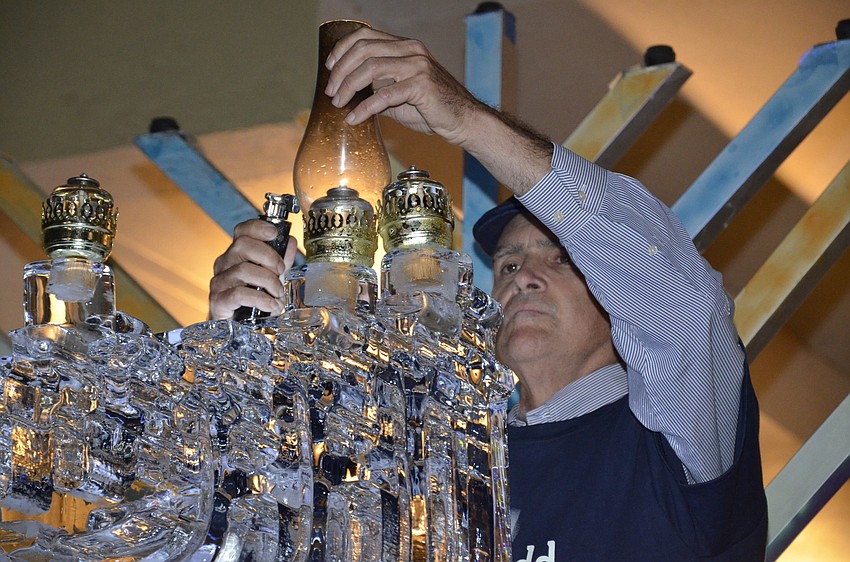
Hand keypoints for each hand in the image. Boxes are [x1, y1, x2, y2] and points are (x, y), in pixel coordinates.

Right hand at [209, 219, 297, 319]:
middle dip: (268, 256)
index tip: (273, 233)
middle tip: (280, 271)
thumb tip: (291, 242)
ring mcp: (220, 280)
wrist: (237, 324)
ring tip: (278, 294)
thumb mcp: (270, 276)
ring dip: (268, 282)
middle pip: (243, 245)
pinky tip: (271, 305)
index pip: (242, 230)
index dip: (257, 228)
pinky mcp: (218, 300)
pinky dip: (260, 299)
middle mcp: (225, 263)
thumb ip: (280, 260)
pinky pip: (239, 294)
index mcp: (237, 253)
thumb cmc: (253, 296)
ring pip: (243, 270)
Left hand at [325, 26, 551, 194]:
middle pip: (363, 50)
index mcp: (405, 46)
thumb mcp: (400, 94)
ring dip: (348, 86)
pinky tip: (355, 118)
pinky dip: (364, 107)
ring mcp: (417, 65)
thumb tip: (351, 95)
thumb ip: (378, 88)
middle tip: (330, 91)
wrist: (463, 121)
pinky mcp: (420, 86)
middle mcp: (411, 50)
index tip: (330, 67)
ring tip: (338, 103)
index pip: (366, 36)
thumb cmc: (433, 109)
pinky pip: (384, 95)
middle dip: (340, 71)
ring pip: (370, 68)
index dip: (343, 49)